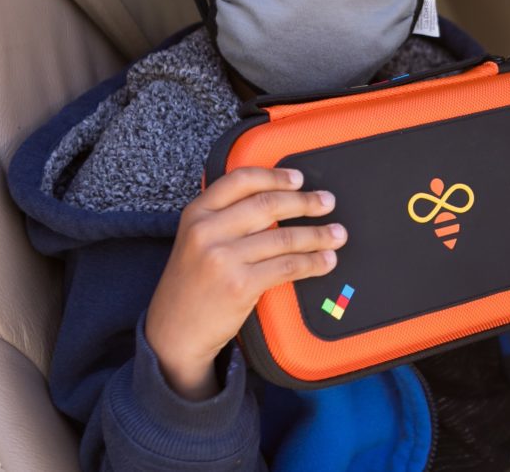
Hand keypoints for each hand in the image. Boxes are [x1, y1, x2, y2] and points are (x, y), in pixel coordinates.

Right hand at [145, 167, 346, 399]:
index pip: (241, 180)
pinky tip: (325, 261)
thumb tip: (279, 199)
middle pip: (268, 204)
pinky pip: (287, 266)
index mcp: (197, 213)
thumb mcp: (195, 239)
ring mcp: (223, 258)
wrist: (173, 332)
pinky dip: (313, 262)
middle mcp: (207, 231)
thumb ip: (226, 217)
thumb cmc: (192, 284)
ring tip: (336, 234)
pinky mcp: (240, 285)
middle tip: (326, 202)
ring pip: (284, 237)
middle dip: (305, 202)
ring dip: (318, 235)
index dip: (275, 176)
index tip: (298, 178)